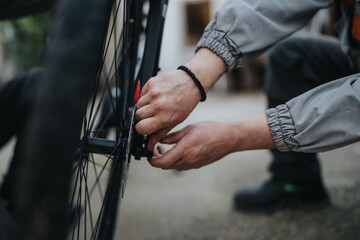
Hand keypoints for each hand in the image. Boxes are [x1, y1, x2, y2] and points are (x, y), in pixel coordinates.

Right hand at [135, 70, 201, 149]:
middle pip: (138, 116)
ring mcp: (153, 93)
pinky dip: (146, 95)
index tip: (144, 126)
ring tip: (156, 103)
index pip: (141, 128)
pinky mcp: (151, 83)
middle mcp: (157, 105)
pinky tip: (157, 95)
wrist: (191, 82)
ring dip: (144, 106)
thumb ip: (160, 133)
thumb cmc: (186, 101)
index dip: (141, 128)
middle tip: (153, 113)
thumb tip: (150, 143)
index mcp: (164, 117)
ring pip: (138, 104)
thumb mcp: (176, 121)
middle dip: (143, 117)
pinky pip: (141, 93)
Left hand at [148, 116, 275, 169]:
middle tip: (155, 149)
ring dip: (166, 160)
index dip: (152, 160)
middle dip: (157, 159)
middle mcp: (188, 160)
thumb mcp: (188, 129)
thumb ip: (172, 136)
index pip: (162, 162)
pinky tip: (176, 151)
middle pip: (166, 166)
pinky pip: (182, 166)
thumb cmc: (210, 130)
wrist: (228, 138)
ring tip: (164, 149)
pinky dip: (175, 161)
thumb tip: (159, 139)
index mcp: (184, 150)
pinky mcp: (197, 165)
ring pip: (173, 167)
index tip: (149, 153)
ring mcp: (193, 164)